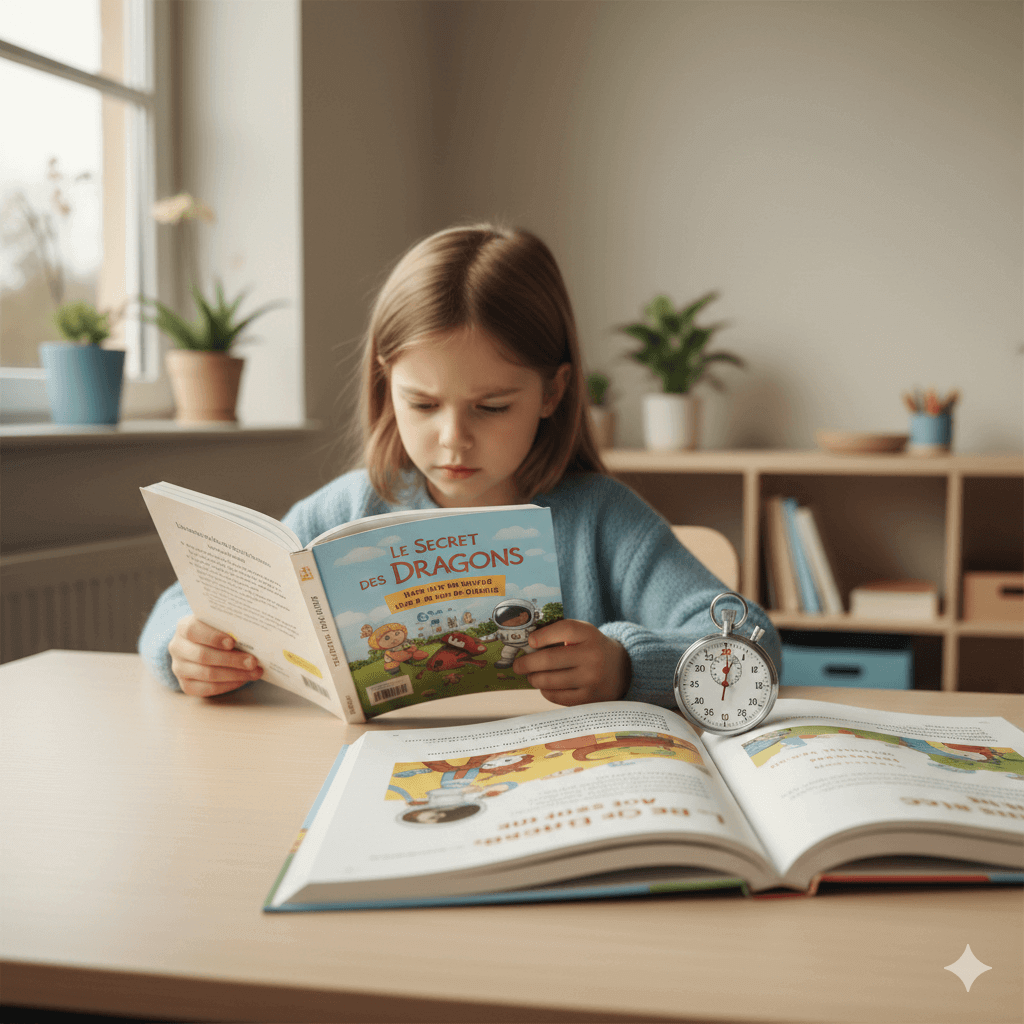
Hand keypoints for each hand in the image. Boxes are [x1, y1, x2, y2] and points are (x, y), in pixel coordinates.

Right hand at [168, 615, 262, 696]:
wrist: (200, 646)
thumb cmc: (215, 632)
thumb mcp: (218, 624)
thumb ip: (229, 626)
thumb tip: (253, 633)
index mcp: (184, 628)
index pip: (193, 630)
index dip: (213, 637)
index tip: (232, 642)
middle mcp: (177, 648)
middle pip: (203, 656)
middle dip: (231, 660)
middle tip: (253, 661)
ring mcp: (180, 668)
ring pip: (207, 674)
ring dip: (235, 674)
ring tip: (254, 672)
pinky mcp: (186, 685)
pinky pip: (209, 688)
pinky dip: (229, 685)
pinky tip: (243, 680)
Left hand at [512, 619, 629, 705]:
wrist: (622, 669)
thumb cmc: (591, 647)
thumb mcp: (582, 634)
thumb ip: (558, 633)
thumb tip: (525, 645)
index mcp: (589, 634)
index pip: (563, 630)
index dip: (542, 636)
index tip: (530, 641)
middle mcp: (592, 656)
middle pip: (549, 659)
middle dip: (526, 663)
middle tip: (517, 665)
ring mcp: (591, 679)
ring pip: (549, 680)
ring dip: (534, 679)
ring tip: (531, 676)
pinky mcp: (589, 698)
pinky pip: (557, 696)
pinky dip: (546, 691)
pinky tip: (545, 686)